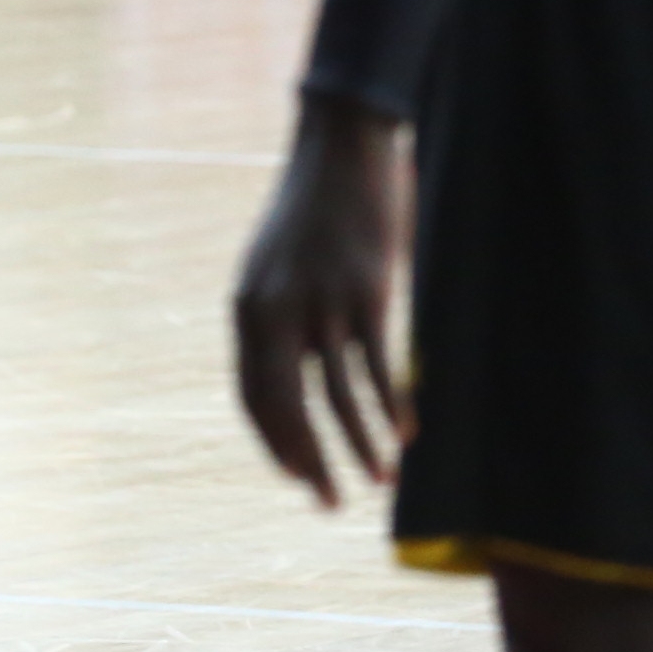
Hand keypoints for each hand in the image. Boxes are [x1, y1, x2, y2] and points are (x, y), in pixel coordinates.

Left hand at [232, 90, 412, 507]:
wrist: (338, 149)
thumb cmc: (308, 214)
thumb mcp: (273, 268)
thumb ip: (273, 320)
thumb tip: (287, 377)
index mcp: (246, 309)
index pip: (252, 397)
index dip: (274, 443)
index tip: (296, 477)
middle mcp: (274, 312)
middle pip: (286, 407)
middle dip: (308, 461)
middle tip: (329, 502)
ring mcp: (321, 303)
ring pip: (337, 395)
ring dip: (358, 444)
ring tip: (378, 480)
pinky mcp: (365, 292)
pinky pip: (377, 365)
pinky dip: (392, 405)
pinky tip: (406, 433)